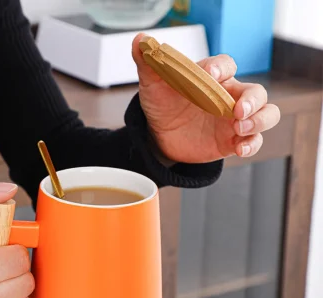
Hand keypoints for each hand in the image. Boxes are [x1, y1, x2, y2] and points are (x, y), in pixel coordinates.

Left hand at [132, 33, 280, 163]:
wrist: (160, 135)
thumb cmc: (162, 105)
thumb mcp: (153, 85)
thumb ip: (149, 63)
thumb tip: (140, 40)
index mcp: (212, 78)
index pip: (226, 65)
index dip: (222, 68)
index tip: (211, 75)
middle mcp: (228, 96)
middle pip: (256, 92)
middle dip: (252, 99)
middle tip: (237, 110)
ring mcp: (233, 120)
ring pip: (266, 114)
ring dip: (259, 120)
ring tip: (239, 128)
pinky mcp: (232, 141)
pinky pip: (253, 141)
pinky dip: (252, 145)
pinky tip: (240, 149)